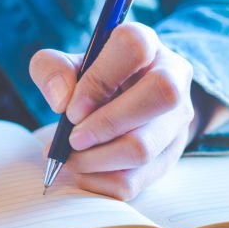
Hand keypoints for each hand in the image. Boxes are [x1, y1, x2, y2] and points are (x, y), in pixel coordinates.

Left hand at [30, 23, 195, 199]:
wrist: (129, 107)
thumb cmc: (96, 82)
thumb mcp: (70, 65)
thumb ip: (52, 69)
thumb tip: (61, 100)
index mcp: (147, 45)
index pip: (134, 47)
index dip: (99, 78)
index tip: (72, 107)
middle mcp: (173, 78)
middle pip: (160, 95)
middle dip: (105, 124)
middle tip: (72, 138)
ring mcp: (176, 122)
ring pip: (143, 148)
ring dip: (95, 159)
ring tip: (71, 156)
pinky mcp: (167, 159)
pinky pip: (133, 182)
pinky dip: (98, 182)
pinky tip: (84, 170)